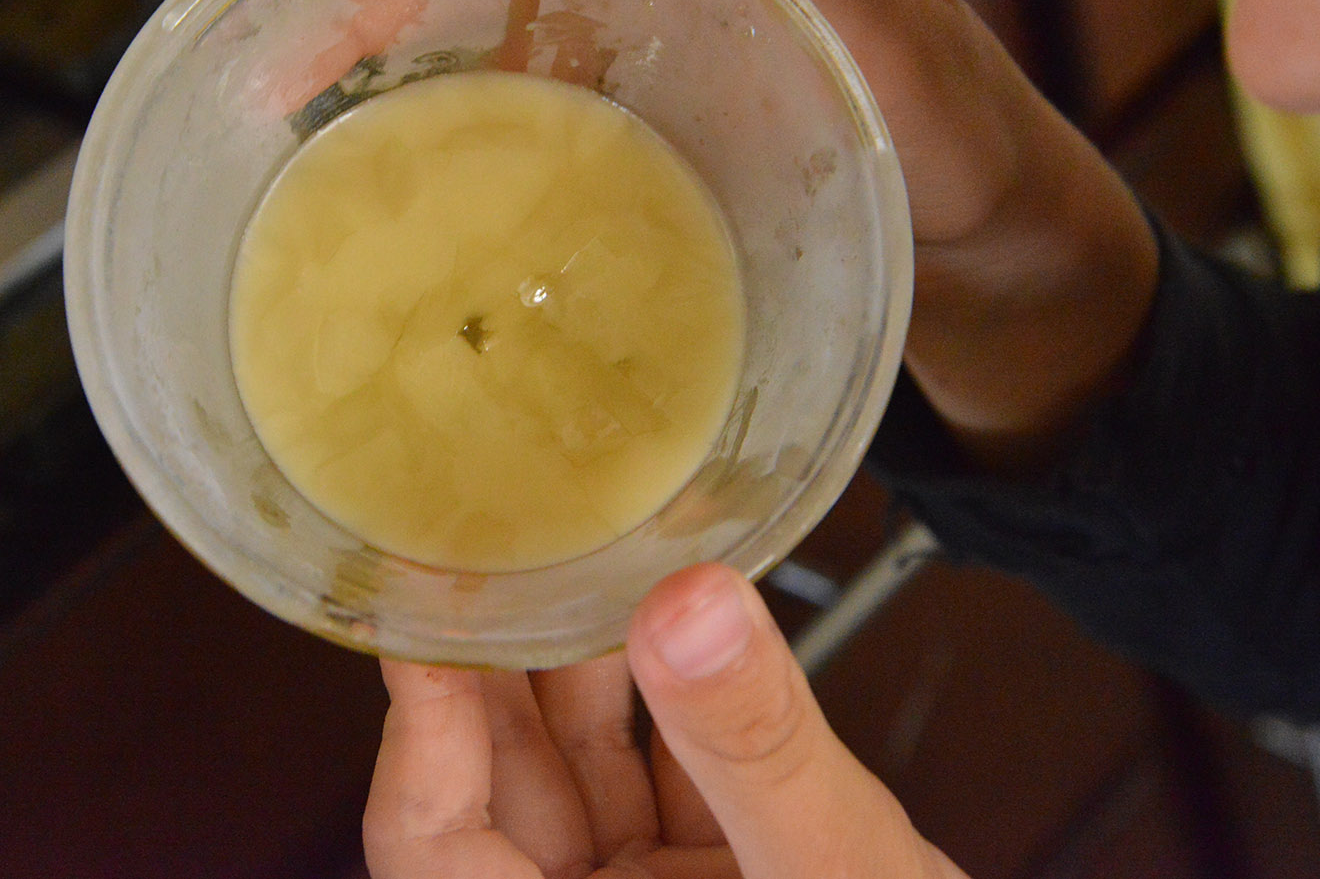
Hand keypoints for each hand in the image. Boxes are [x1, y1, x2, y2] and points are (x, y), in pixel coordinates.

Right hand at [252, 0, 1017, 248]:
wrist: (995, 245)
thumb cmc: (967, 150)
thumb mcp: (904, 55)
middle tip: (269, 0)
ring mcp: (679, 9)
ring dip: (411, 20)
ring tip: (304, 72)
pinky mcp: (673, 81)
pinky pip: (552, 64)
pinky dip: (473, 83)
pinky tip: (413, 122)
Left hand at [363, 562, 967, 878]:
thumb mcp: (831, 873)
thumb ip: (755, 749)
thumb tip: (687, 607)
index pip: (434, 842)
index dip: (419, 727)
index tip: (425, 611)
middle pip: (504, 785)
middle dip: (502, 665)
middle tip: (499, 543)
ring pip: (588, 763)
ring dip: (590, 660)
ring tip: (583, 551)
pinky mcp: (712, 868)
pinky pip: (671, 763)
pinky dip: (678, 687)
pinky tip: (682, 611)